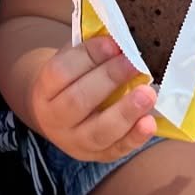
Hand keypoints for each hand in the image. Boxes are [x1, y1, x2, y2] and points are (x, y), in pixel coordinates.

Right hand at [26, 34, 157, 162]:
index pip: (61, 72)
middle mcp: (55, 119)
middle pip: (78, 101)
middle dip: (109, 79)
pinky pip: (117, 150)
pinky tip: (149, 122)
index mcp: (44, 89)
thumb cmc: (73, 80)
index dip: (88, 56)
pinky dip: (135, 137)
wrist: (59, 117)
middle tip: (134, 63)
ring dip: (125, 111)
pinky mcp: (98, 156)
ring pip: (98, 131)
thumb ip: (90, 52)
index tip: (114, 43)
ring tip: (148, 93)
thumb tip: (122, 38)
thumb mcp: (71, 62)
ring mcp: (75, 141)